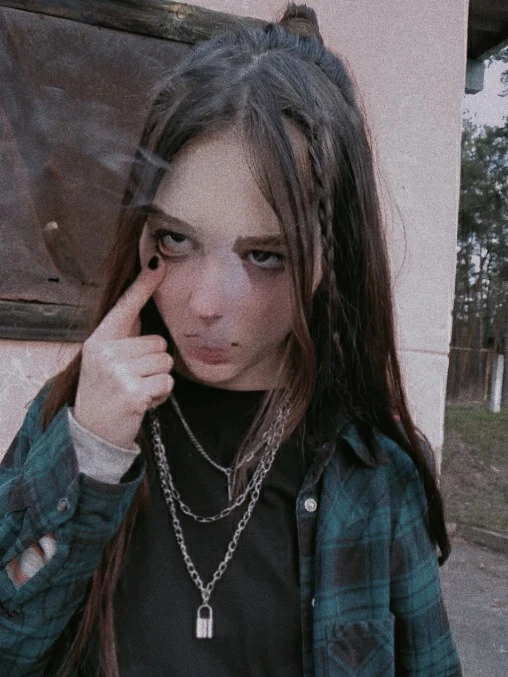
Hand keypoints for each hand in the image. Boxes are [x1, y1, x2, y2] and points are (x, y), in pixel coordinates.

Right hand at [74, 255, 172, 449]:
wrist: (91, 432)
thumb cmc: (104, 392)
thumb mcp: (106, 360)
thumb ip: (124, 337)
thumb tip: (143, 307)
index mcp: (99, 339)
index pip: (126, 306)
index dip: (144, 285)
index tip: (158, 262)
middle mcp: (105, 351)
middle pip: (159, 342)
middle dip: (154, 363)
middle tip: (134, 380)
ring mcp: (117, 372)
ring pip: (165, 362)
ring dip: (158, 380)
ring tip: (137, 390)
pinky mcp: (132, 392)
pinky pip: (166, 382)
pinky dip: (160, 395)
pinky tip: (142, 402)